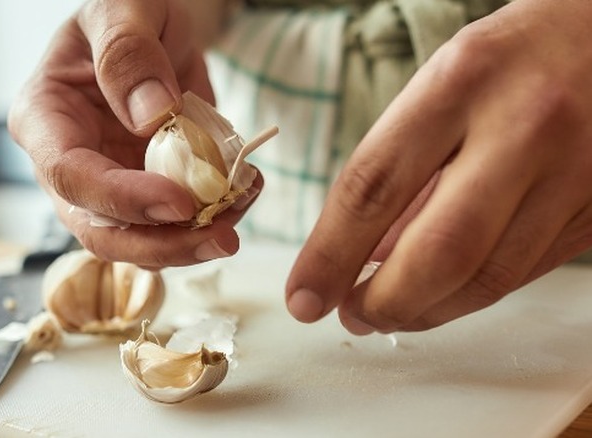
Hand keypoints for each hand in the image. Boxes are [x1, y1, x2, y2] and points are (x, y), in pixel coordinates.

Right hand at [9, 0, 258, 267]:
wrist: (157, 31)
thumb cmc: (129, 10)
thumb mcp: (124, 8)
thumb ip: (129, 53)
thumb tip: (151, 117)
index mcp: (44, 119)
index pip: (71, 176)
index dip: (123, 199)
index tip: (181, 202)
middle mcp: (68, 165)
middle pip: (101, 231)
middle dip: (162, 245)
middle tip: (223, 238)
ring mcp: (107, 187)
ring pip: (139, 242)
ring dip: (193, 241)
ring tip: (243, 206)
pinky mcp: (145, 194)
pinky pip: (174, 225)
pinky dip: (212, 220)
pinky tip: (244, 193)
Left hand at [286, 0, 591, 332]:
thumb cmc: (515, 57)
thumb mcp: (443, 85)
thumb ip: (403, 169)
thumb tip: (365, 257)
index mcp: (461, 83)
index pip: (373, 187)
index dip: (329, 255)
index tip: (304, 296)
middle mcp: (524, 127)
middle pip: (438, 251)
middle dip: (383, 302)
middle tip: (351, 314)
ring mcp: (573, 172)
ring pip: (487, 278)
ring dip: (427, 311)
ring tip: (388, 312)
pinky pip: (525, 274)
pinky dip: (472, 294)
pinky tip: (442, 293)